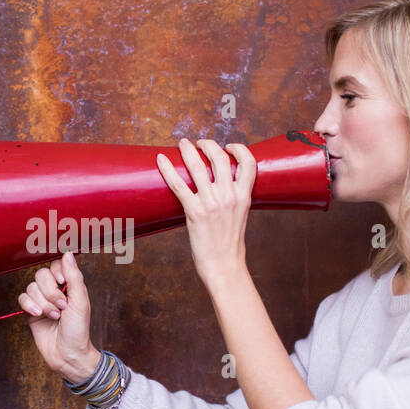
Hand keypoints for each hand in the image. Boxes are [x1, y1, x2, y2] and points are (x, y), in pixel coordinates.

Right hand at [17, 251, 100, 382]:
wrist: (67, 354)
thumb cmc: (78, 330)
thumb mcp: (80, 302)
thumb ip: (74, 277)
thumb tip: (68, 254)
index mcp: (69, 285)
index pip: (56, 265)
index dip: (56, 271)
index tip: (62, 281)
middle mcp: (54, 290)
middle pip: (41, 275)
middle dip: (50, 292)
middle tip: (61, 307)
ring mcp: (42, 300)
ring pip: (31, 287)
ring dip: (43, 303)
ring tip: (54, 316)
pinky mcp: (31, 311)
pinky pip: (23, 298)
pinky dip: (30, 306)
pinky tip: (38, 315)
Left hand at [156, 138, 255, 287]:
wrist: (224, 265)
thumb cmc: (229, 243)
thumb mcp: (240, 215)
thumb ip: (233, 198)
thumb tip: (220, 185)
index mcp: (244, 196)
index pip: (248, 162)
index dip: (239, 149)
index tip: (228, 146)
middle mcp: (229, 196)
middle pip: (219, 158)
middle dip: (208, 145)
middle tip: (198, 143)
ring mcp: (212, 203)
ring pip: (198, 166)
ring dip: (188, 150)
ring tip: (182, 144)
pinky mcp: (195, 212)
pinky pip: (179, 185)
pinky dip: (168, 170)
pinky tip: (161, 159)